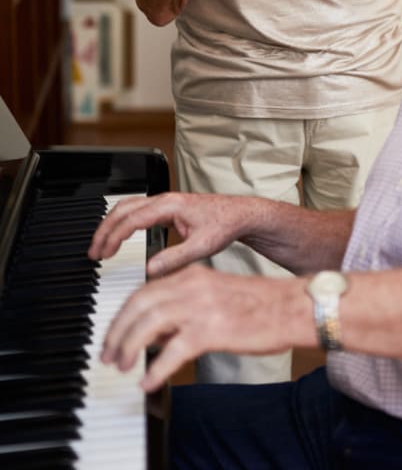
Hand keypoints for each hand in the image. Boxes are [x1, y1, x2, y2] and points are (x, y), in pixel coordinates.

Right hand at [89, 191, 254, 278]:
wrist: (240, 214)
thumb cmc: (225, 225)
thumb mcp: (203, 246)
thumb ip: (176, 258)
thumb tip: (150, 269)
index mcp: (170, 206)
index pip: (132, 219)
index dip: (113, 237)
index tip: (102, 254)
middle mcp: (165, 200)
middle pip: (123, 209)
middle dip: (104, 230)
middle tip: (93, 252)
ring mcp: (165, 202)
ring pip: (128, 207)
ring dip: (111, 224)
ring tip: (100, 246)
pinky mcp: (167, 207)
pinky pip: (136, 210)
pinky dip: (122, 222)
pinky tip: (119, 237)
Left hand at [100, 266, 312, 391]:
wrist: (294, 306)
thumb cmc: (262, 304)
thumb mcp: (217, 294)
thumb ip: (185, 306)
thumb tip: (156, 333)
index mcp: (194, 275)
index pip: (143, 291)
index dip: (122, 315)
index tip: (114, 334)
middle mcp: (193, 286)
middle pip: (138, 305)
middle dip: (116, 332)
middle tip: (109, 354)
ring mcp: (202, 307)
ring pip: (147, 325)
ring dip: (128, 348)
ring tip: (123, 366)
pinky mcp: (212, 331)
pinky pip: (171, 353)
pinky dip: (154, 370)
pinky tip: (149, 381)